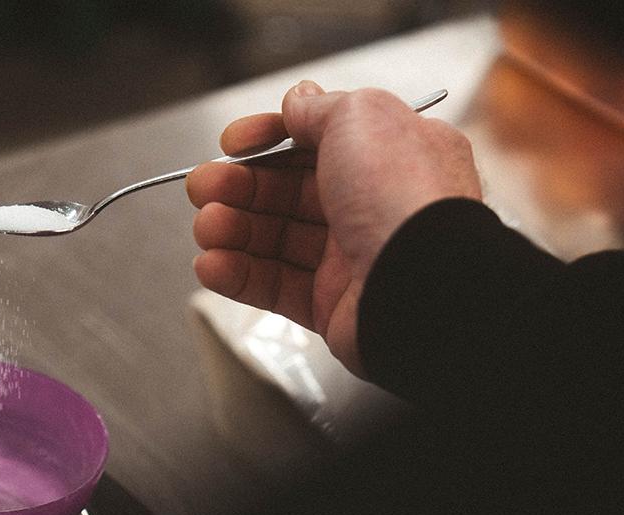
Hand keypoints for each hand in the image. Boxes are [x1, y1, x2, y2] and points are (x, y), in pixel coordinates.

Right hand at [187, 81, 481, 374]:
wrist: (420, 285)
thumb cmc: (404, 198)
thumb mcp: (360, 118)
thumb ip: (319, 108)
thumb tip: (296, 100)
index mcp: (390, 155)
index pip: (316, 142)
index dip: (269, 139)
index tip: (232, 143)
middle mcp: (373, 206)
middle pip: (288, 193)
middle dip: (239, 188)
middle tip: (203, 187)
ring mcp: (352, 258)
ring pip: (276, 241)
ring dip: (232, 231)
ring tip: (206, 228)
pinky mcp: (332, 306)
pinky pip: (276, 288)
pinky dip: (239, 276)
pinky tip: (212, 265)